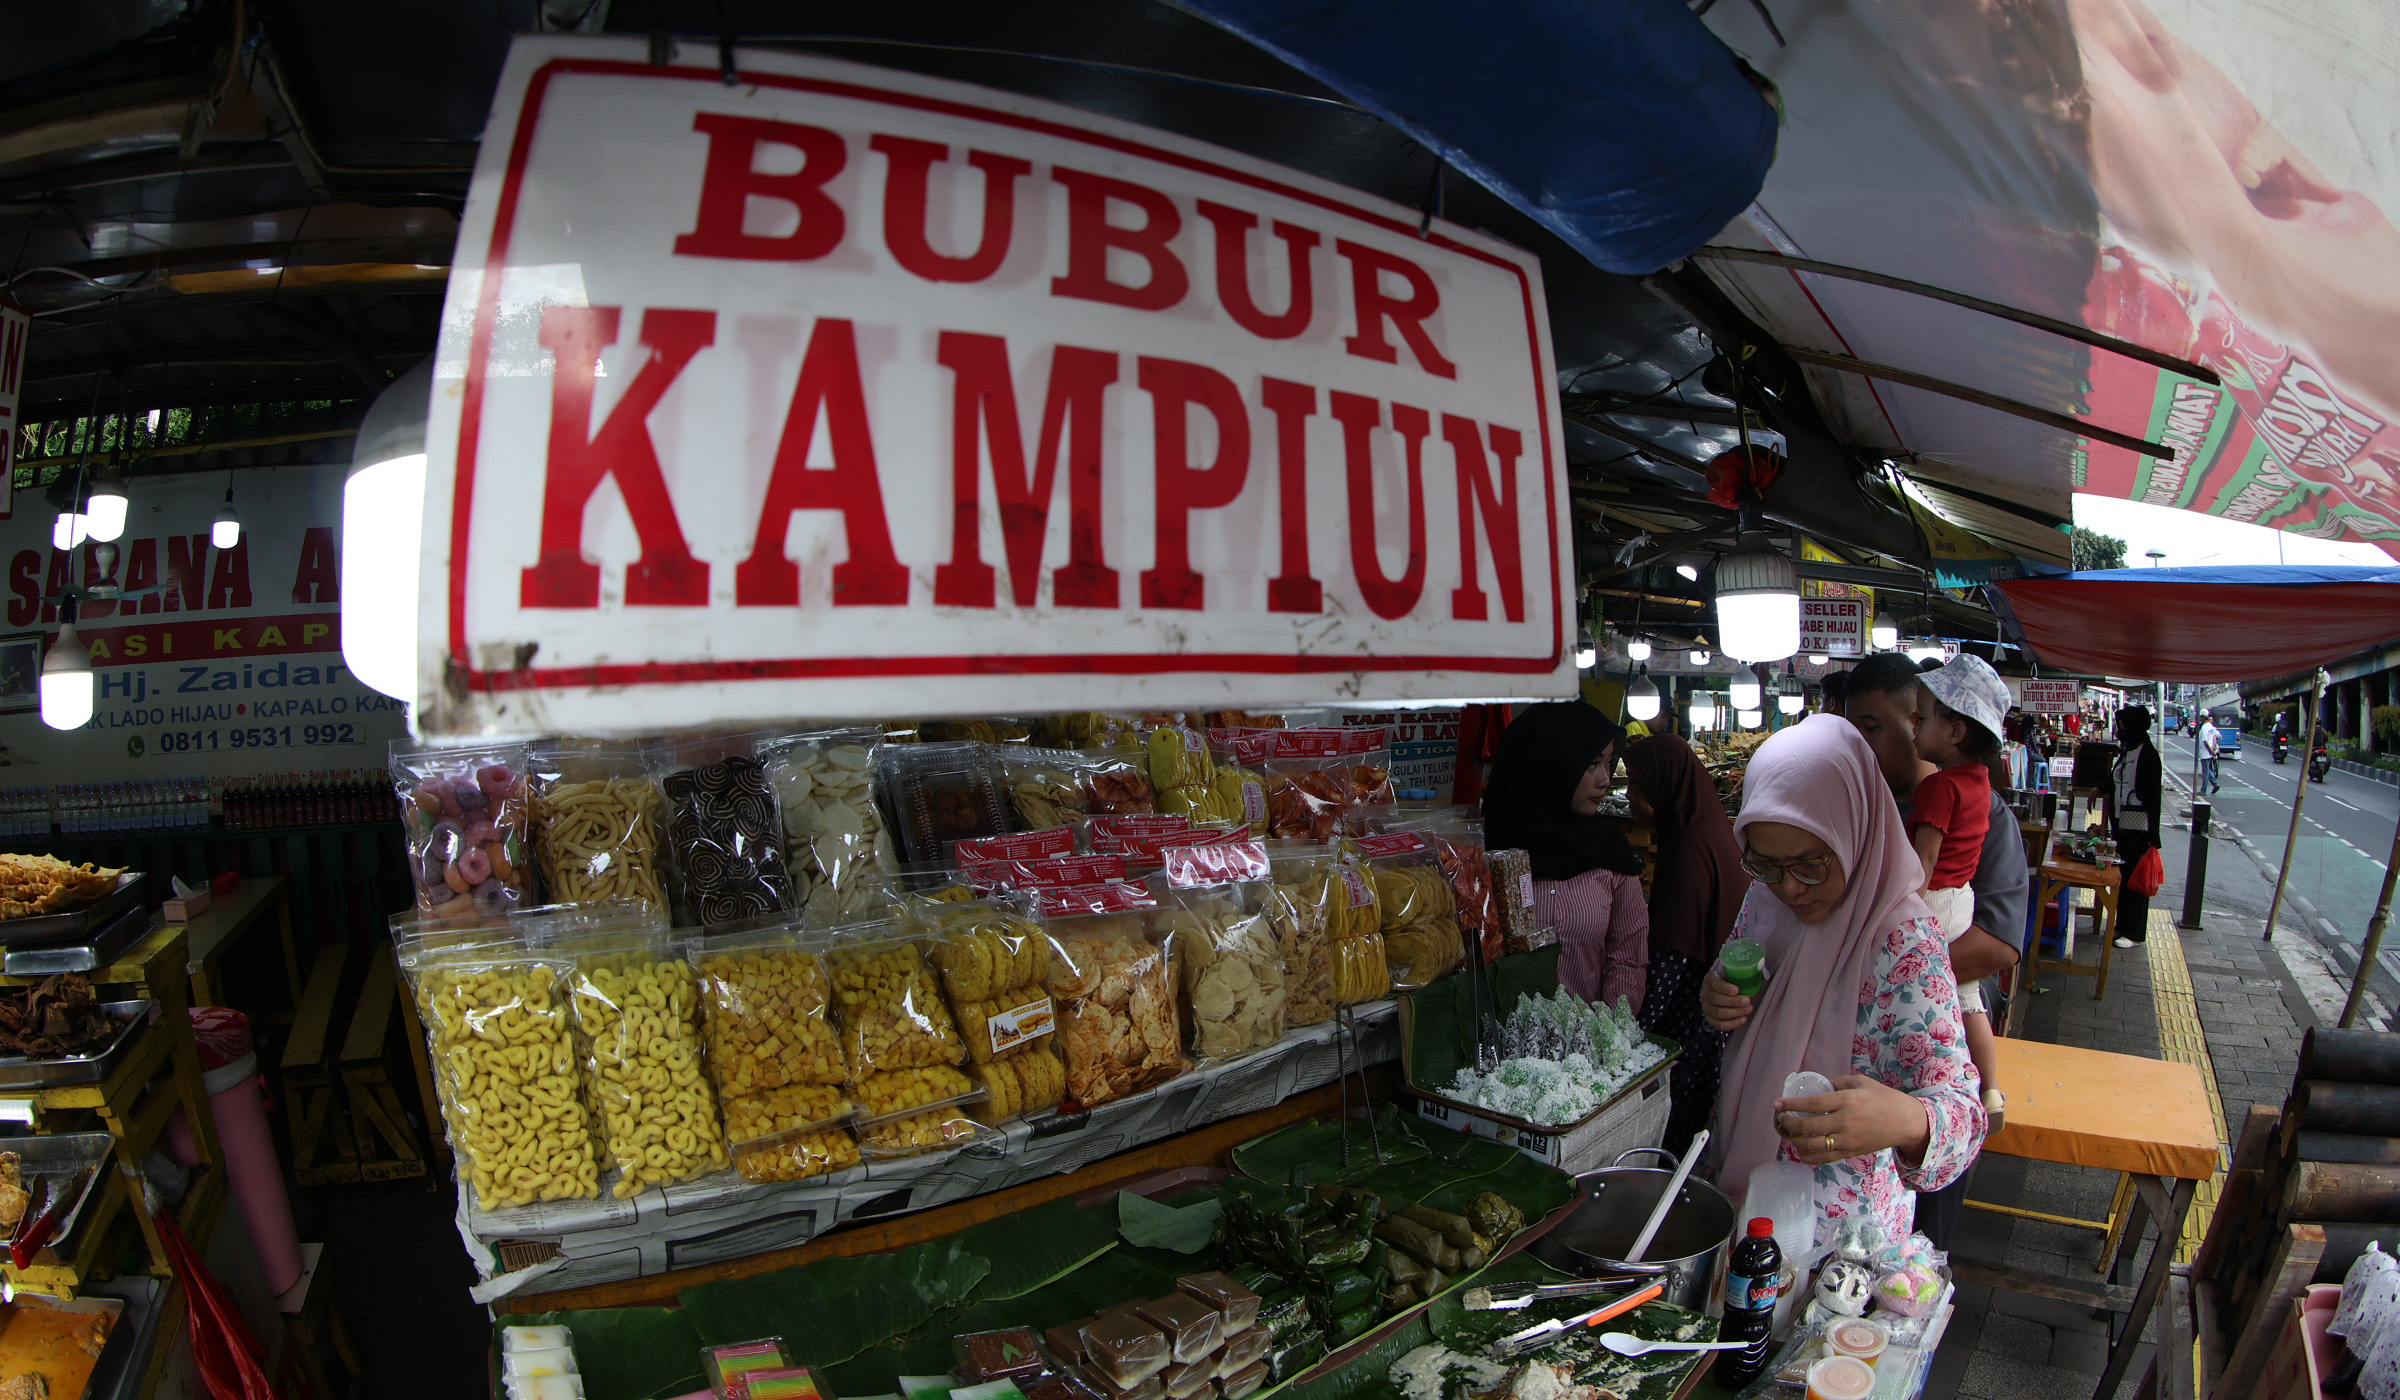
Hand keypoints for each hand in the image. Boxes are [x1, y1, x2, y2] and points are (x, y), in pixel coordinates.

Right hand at [1700, 968, 1750, 1031]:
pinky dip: (1732, 1024)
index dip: (1725, 988)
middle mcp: (1705, 994)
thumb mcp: (1731, 974)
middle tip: (1747, 1001)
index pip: (1714, 984)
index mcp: (1710, 980)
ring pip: (1718, 1013)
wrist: (1719, 992)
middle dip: (1733, 1001)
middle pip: (1716, 999)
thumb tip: (1759, 967)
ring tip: (1749, 1009)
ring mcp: (1706, 1007)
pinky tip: (1743, 1019)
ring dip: (1735, 1012)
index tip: (1737, 989)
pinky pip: (1719, 1024)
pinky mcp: (1709, 1018)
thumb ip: (1740, 973)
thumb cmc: (1729, 982)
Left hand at [1774, 1074, 1932, 1166]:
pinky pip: (1823, 1159)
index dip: (1791, 1105)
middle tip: (1780, 1118)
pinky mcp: (1850, 1153)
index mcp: (1848, 1101)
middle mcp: (1846, 1122)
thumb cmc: (1883, 1098)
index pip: (1813, 1104)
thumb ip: (1837, 1083)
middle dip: (1788, 1123)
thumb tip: (1816, 1086)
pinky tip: (1799, 1148)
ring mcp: (1848, 1141)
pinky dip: (1806, 1156)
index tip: (1777, 1104)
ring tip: (1786, 1132)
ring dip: (1793, 1140)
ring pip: (1812, 1146)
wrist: (1905, 1122)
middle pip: (1808, 1127)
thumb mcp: (1860, 1082)